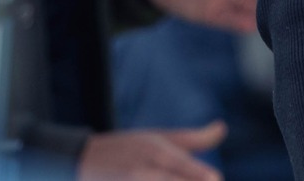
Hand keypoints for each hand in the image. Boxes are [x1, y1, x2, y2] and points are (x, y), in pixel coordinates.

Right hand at [79, 123, 225, 179]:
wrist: (80, 161)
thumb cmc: (128, 149)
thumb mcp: (159, 138)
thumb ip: (195, 139)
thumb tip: (222, 127)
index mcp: (158, 154)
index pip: (186, 168)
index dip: (204, 177)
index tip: (216, 180)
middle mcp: (143, 173)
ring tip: (172, 177)